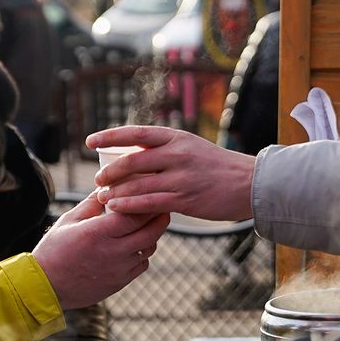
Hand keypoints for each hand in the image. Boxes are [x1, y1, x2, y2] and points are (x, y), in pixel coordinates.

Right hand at [31, 193, 168, 308]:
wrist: (47, 287)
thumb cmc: (54, 250)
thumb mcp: (69, 220)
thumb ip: (91, 203)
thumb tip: (108, 187)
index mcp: (97, 233)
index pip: (134, 214)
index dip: (146, 202)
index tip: (151, 192)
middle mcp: (111, 252)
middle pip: (150, 231)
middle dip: (159, 216)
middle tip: (161, 205)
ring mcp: (118, 269)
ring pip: (149, 247)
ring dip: (152, 234)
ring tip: (147, 223)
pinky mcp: (120, 282)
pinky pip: (142, 264)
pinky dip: (143, 252)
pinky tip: (135, 244)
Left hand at [87, 125, 256, 221]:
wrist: (249, 183)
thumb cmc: (217, 167)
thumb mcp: (191, 148)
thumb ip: (164, 150)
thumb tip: (132, 154)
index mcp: (176, 137)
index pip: (136, 133)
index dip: (110, 136)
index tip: (90, 141)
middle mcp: (176, 154)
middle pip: (131, 161)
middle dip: (109, 171)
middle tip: (98, 179)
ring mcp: (180, 177)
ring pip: (136, 184)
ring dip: (115, 192)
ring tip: (103, 197)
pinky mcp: (184, 199)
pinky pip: (148, 203)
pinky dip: (128, 205)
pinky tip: (117, 208)